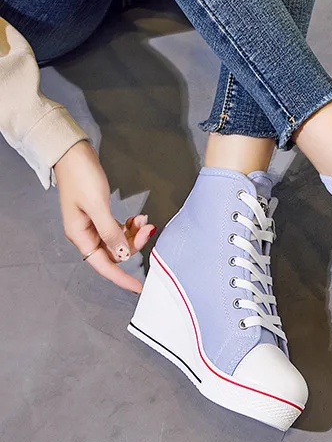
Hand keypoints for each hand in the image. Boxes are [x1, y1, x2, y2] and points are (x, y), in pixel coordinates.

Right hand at [54, 140, 155, 291]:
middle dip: (133, 244)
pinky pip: (118, 228)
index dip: (121, 278)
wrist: (73, 154)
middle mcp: (85, 234)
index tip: (139, 286)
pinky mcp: (100, 214)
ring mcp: (93, 224)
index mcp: (80, 236)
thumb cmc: (81, 177)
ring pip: (118, 240)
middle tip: (148, 229)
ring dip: (133, 234)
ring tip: (144, 220)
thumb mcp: (97, 206)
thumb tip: (121, 255)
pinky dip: (130, 225)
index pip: (103, 265)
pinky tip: (137, 218)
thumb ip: (109, 232)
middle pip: (114, 252)